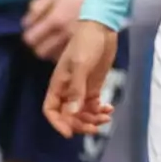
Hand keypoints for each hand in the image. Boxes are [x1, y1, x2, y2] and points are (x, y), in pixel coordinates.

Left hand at [23, 0, 90, 61]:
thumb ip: (37, 7)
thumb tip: (26, 24)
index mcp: (56, 19)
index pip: (30, 39)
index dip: (30, 35)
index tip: (34, 30)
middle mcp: (65, 33)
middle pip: (41, 52)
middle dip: (39, 45)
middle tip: (44, 37)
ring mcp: (78, 40)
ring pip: (55, 58)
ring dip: (52, 51)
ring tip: (56, 41)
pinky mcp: (88, 42)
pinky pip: (71, 57)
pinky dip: (65, 53)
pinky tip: (68, 44)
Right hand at [42, 20, 117, 137]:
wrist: (102, 28)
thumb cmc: (86, 43)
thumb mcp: (80, 64)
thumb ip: (76, 89)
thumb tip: (72, 113)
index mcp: (58, 85)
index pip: (51, 110)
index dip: (58, 123)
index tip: (70, 133)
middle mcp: (68, 90)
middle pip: (69, 115)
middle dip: (80, 123)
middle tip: (95, 127)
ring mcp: (81, 88)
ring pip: (82, 112)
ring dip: (92, 118)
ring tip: (106, 117)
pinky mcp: (93, 86)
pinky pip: (93, 104)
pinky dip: (100, 110)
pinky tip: (109, 109)